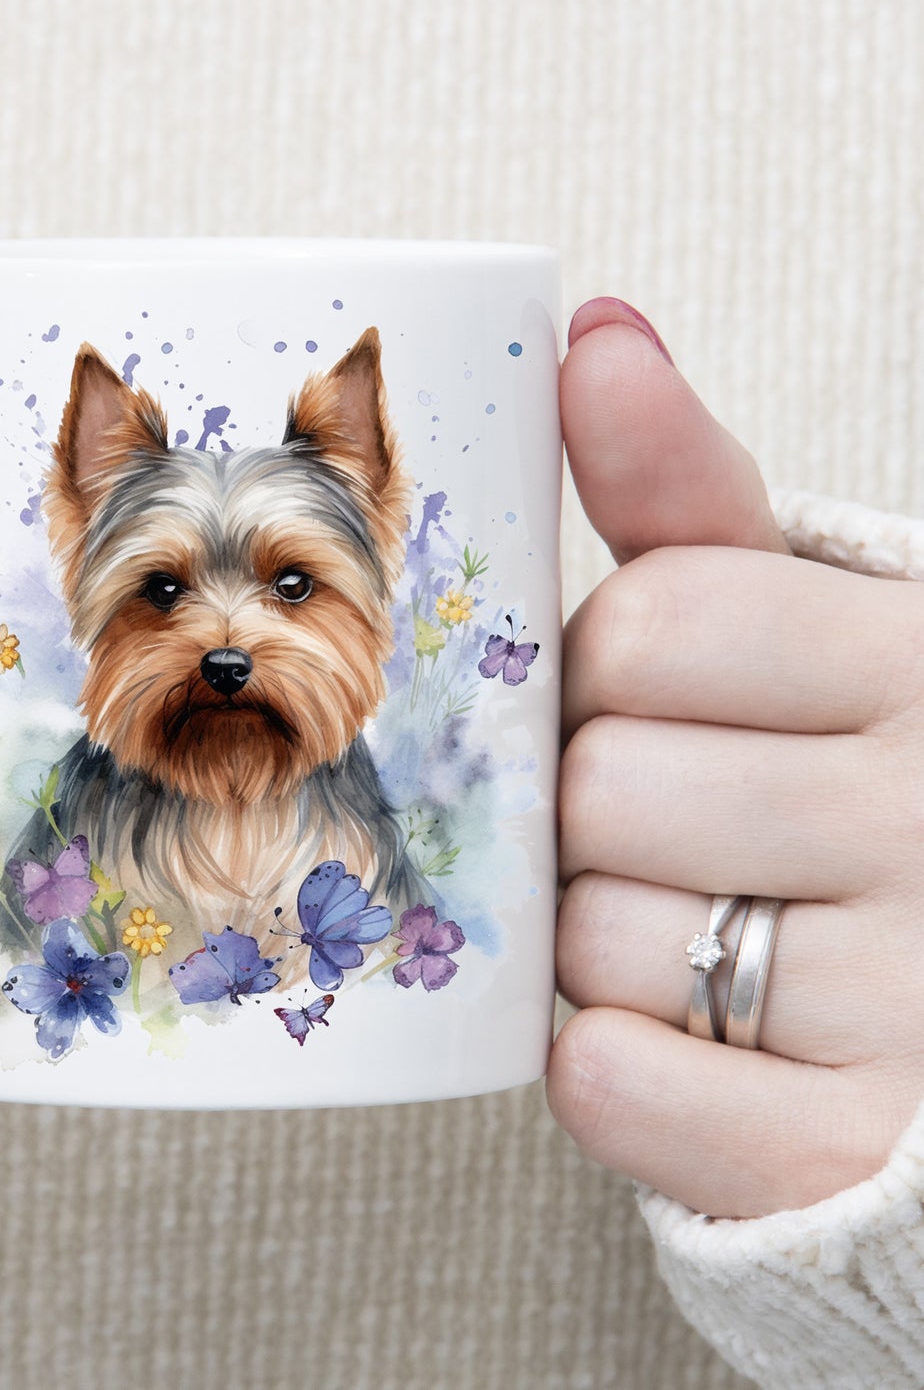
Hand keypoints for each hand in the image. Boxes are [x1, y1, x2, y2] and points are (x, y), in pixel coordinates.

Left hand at [546, 297, 923, 1219]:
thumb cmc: (844, 774)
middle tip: (660, 826)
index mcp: (917, 660)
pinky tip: (668, 1036)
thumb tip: (594, 334)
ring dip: (597, 937)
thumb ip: (687, 491)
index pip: (656, 622)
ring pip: (596, 938)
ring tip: (688, 927)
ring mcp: (913, 1001)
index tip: (651, 695)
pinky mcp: (845, 1150)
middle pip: (601, 785)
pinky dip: (607, 1065)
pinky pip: (615, 1083)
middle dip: (592, 806)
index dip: (609, 667)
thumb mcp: (799, 616)